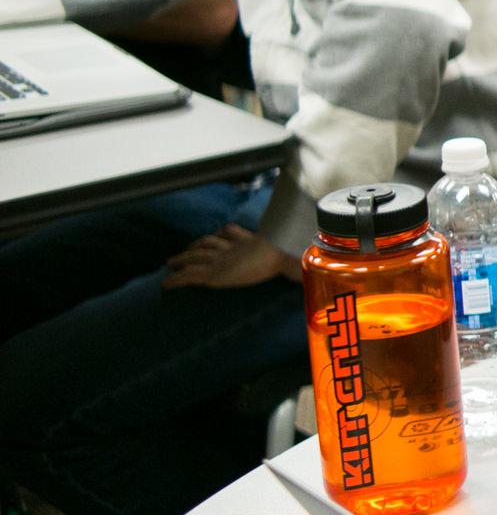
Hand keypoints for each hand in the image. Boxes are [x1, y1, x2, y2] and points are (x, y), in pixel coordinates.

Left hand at [161, 225, 295, 291]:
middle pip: (209, 243)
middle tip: (186, 249)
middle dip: (197, 245)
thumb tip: (313, 263)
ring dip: (181, 258)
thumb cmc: (291, 254)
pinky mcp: (213, 273)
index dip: (226, 232)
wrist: (280, 252)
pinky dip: (176, 280)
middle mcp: (232, 248)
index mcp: (250, 242)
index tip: (223, 231)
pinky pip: (189, 276)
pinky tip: (165, 284)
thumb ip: (298, 259)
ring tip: (170, 262)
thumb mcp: (297, 255)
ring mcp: (221, 260)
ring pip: (194, 256)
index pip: (234, 234)